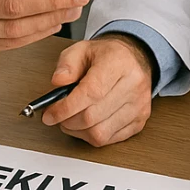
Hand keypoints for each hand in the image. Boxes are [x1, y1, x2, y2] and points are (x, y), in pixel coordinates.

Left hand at [39, 34, 153, 145]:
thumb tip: (58, 82)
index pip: (91, 92)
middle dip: (67, 121)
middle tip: (57, 116)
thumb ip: (66, 64)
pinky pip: (109, 139)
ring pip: (100, 133)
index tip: (50, 114)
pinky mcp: (139, 121)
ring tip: (71, 120)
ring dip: (78, 131)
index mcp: (118, 63)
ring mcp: (139, 106)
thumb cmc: (107, 56)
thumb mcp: (81, 49)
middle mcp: (133, 85)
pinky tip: (86, 124)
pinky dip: (91, 136)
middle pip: (93, 116)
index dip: (66, 108)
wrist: (134, 60)